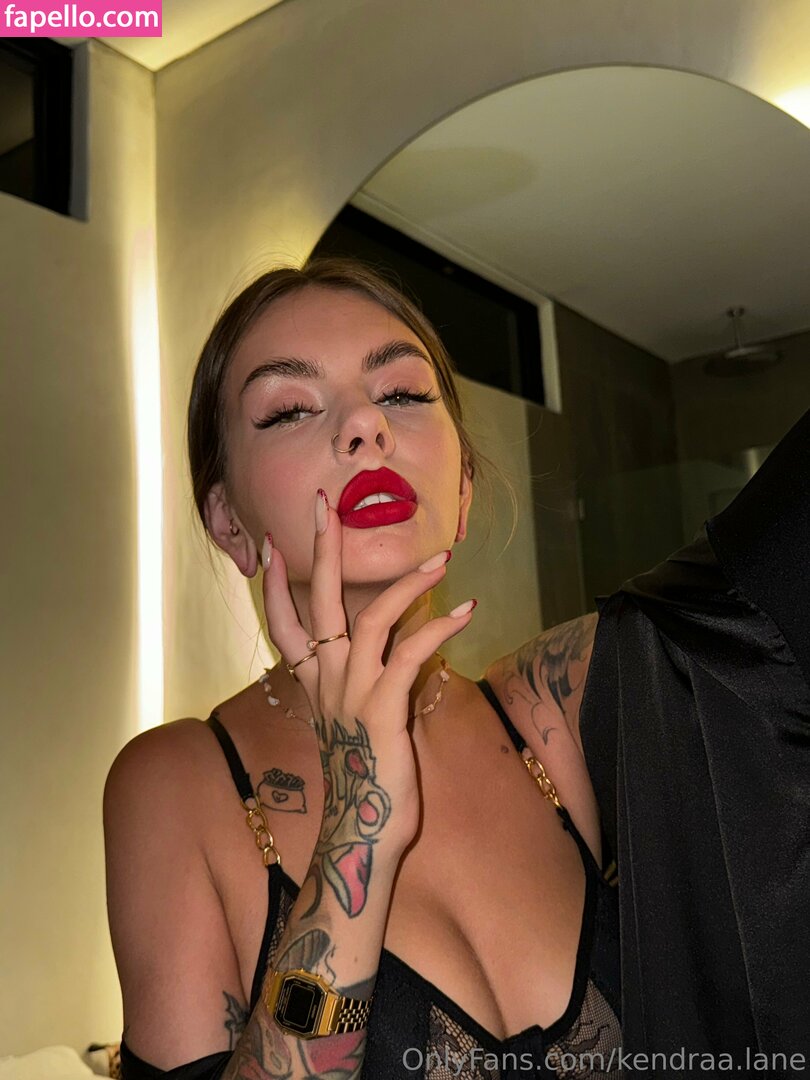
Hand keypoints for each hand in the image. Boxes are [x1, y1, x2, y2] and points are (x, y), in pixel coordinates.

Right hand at [260, 489, 475, 917]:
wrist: (362, 831)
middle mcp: (326, 680)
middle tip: (324, 502)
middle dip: (320, 548)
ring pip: (372, 617)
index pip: (283, 624)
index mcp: (314, 684)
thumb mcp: (354, 723)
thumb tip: (391, 656)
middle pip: (316, 601)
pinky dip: (439, 626)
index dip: (273, 585)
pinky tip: (466, 609)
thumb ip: (364, 684)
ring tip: (442, 557)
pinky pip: (410, 652)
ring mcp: (352, 691)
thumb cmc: (365, 778)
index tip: (270, 545)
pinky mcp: (383, 707)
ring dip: (408, 582)